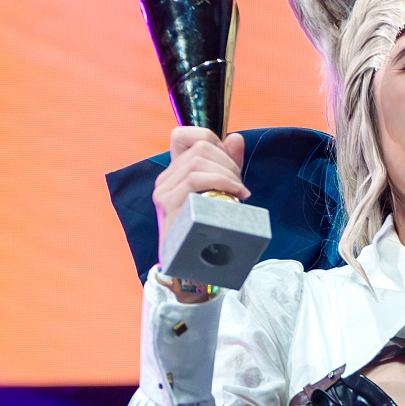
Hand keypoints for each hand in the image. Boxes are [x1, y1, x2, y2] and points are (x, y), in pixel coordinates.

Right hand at [155, 125, 247, 301]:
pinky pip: (195, 179)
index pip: (182, 135)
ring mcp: (164, 191)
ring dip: (227, 173)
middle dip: (228, 162)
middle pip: (200, 147)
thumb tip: (235, 138)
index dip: (210, 139)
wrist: (190, 270)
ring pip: (199, 161)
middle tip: (240, 185)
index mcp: (174, 173)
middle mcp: (165, 179)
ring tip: (239, 192)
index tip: (229, 163)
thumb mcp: (220, 195)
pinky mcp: (168, 204)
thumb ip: (227, 167)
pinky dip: (221, 182)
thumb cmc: (207, 235)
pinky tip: (235, 194)